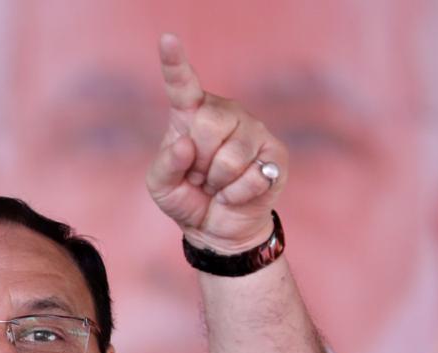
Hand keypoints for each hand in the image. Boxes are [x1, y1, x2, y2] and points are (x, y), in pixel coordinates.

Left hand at [146, 34, 286, 253]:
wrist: (216, 228)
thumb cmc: (187, 197)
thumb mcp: (161, 186)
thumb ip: (165, 164)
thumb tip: (185, 145)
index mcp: (192, 114)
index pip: (183, 85)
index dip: (174, 63)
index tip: (166, 39)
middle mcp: (226, 114)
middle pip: (208, 125)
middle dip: (198, 161)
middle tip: (199, 175)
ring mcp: (254, 131)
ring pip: (230, 156)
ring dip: (217, 182)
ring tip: (217, 185)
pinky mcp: (275, 154)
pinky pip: (251, 176)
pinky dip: (235, 195)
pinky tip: (235, 193)